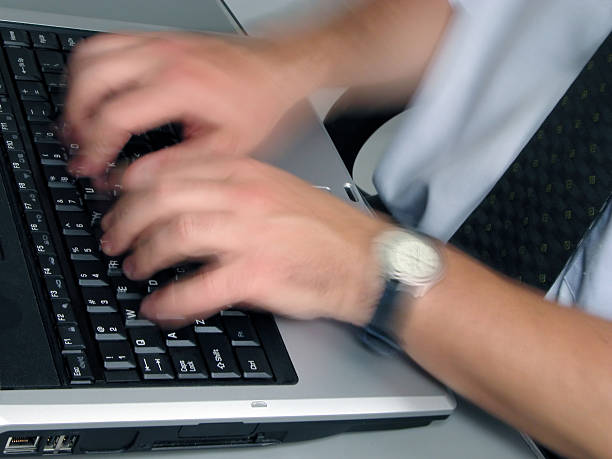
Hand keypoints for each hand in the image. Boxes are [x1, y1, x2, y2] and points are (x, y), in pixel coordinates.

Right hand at [63, 31, 312, 179]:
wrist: (278, 68)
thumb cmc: (259, 104)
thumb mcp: (225, 148)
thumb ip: (175, 165)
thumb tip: (136, 180)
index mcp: (179, 86)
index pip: (114, 117)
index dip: (94, 147)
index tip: (89, 167)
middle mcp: (163, 58)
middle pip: (90, 82)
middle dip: (75, 120)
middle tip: (79, 147)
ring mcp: (157, 43)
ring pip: (90, 57)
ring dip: (77, 92)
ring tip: (81, 123)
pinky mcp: (158, 38)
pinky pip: (106, 43)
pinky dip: (91, 69)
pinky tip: (97, 93)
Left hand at [100, 150, 389, 327]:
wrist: (367, 259)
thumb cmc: (324, 230)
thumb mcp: (275, 191)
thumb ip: (230, 189)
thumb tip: (182, 199)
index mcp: (248, 174)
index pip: (175, 168)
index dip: (135, 185)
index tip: (118, 199)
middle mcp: (246, 197)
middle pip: (165, 198)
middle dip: (127, 220)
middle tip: (114, 238)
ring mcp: (252, 234)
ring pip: (176, 235)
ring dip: (145, 254)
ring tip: (134, 268)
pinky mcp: (261, 273)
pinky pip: (201, 286)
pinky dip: (172, 299)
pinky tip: (159, 307)